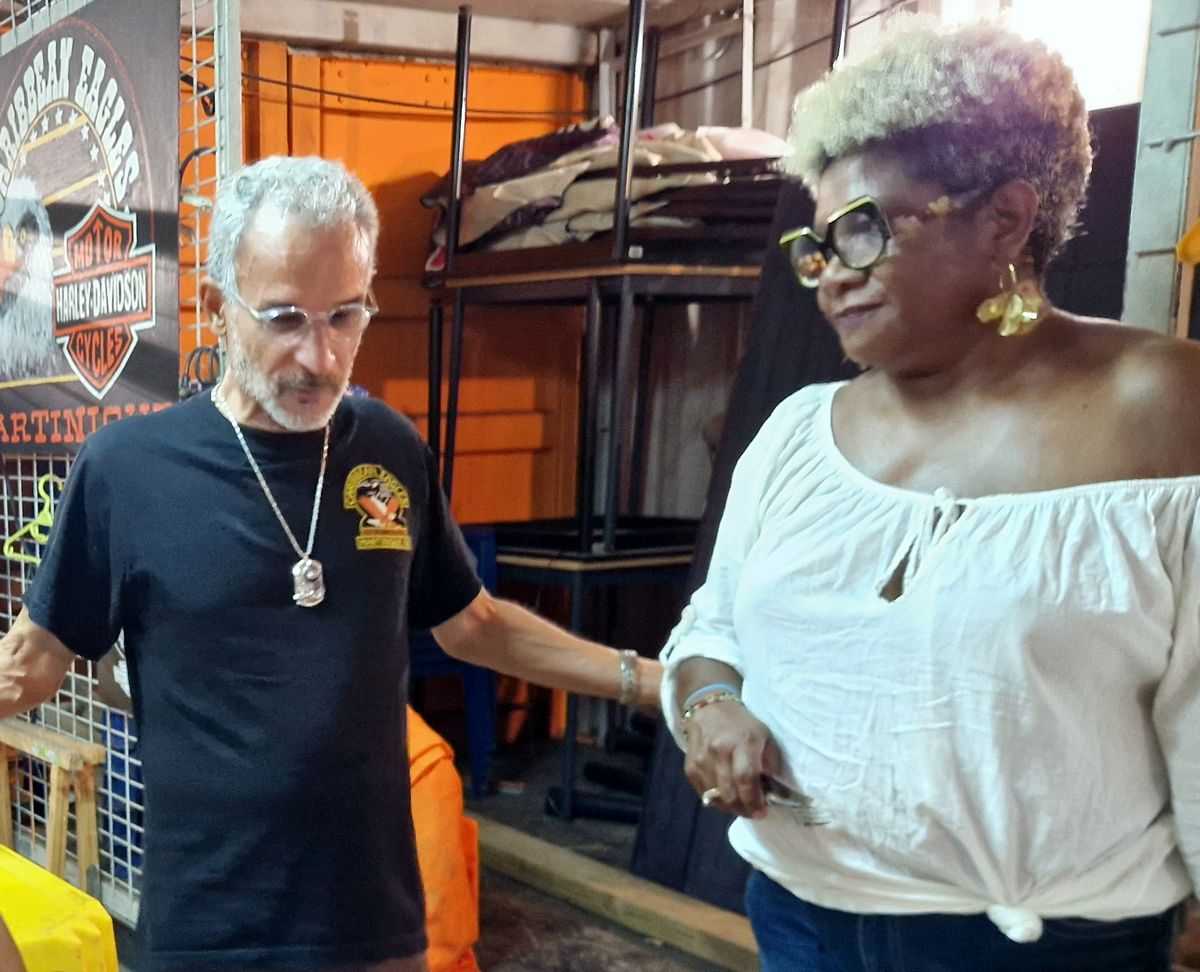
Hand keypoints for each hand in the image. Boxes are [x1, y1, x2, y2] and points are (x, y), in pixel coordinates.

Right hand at [684, 699, 779, 818]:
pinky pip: (704, 794)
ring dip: (731, 808)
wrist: (709, 709)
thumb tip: (773, 791)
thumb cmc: (742, 724)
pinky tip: (727, 798)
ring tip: (742, 806)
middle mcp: (719, 751)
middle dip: (744, 809)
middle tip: (754, 812)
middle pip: (729, 792)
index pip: (745, 777)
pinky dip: (717, 801)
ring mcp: (701, 760)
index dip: (754, 800)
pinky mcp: (690, 767)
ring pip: (716, 797)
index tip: (763, 811)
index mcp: (742, 741)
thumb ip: (770, 763)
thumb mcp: (764, 736)